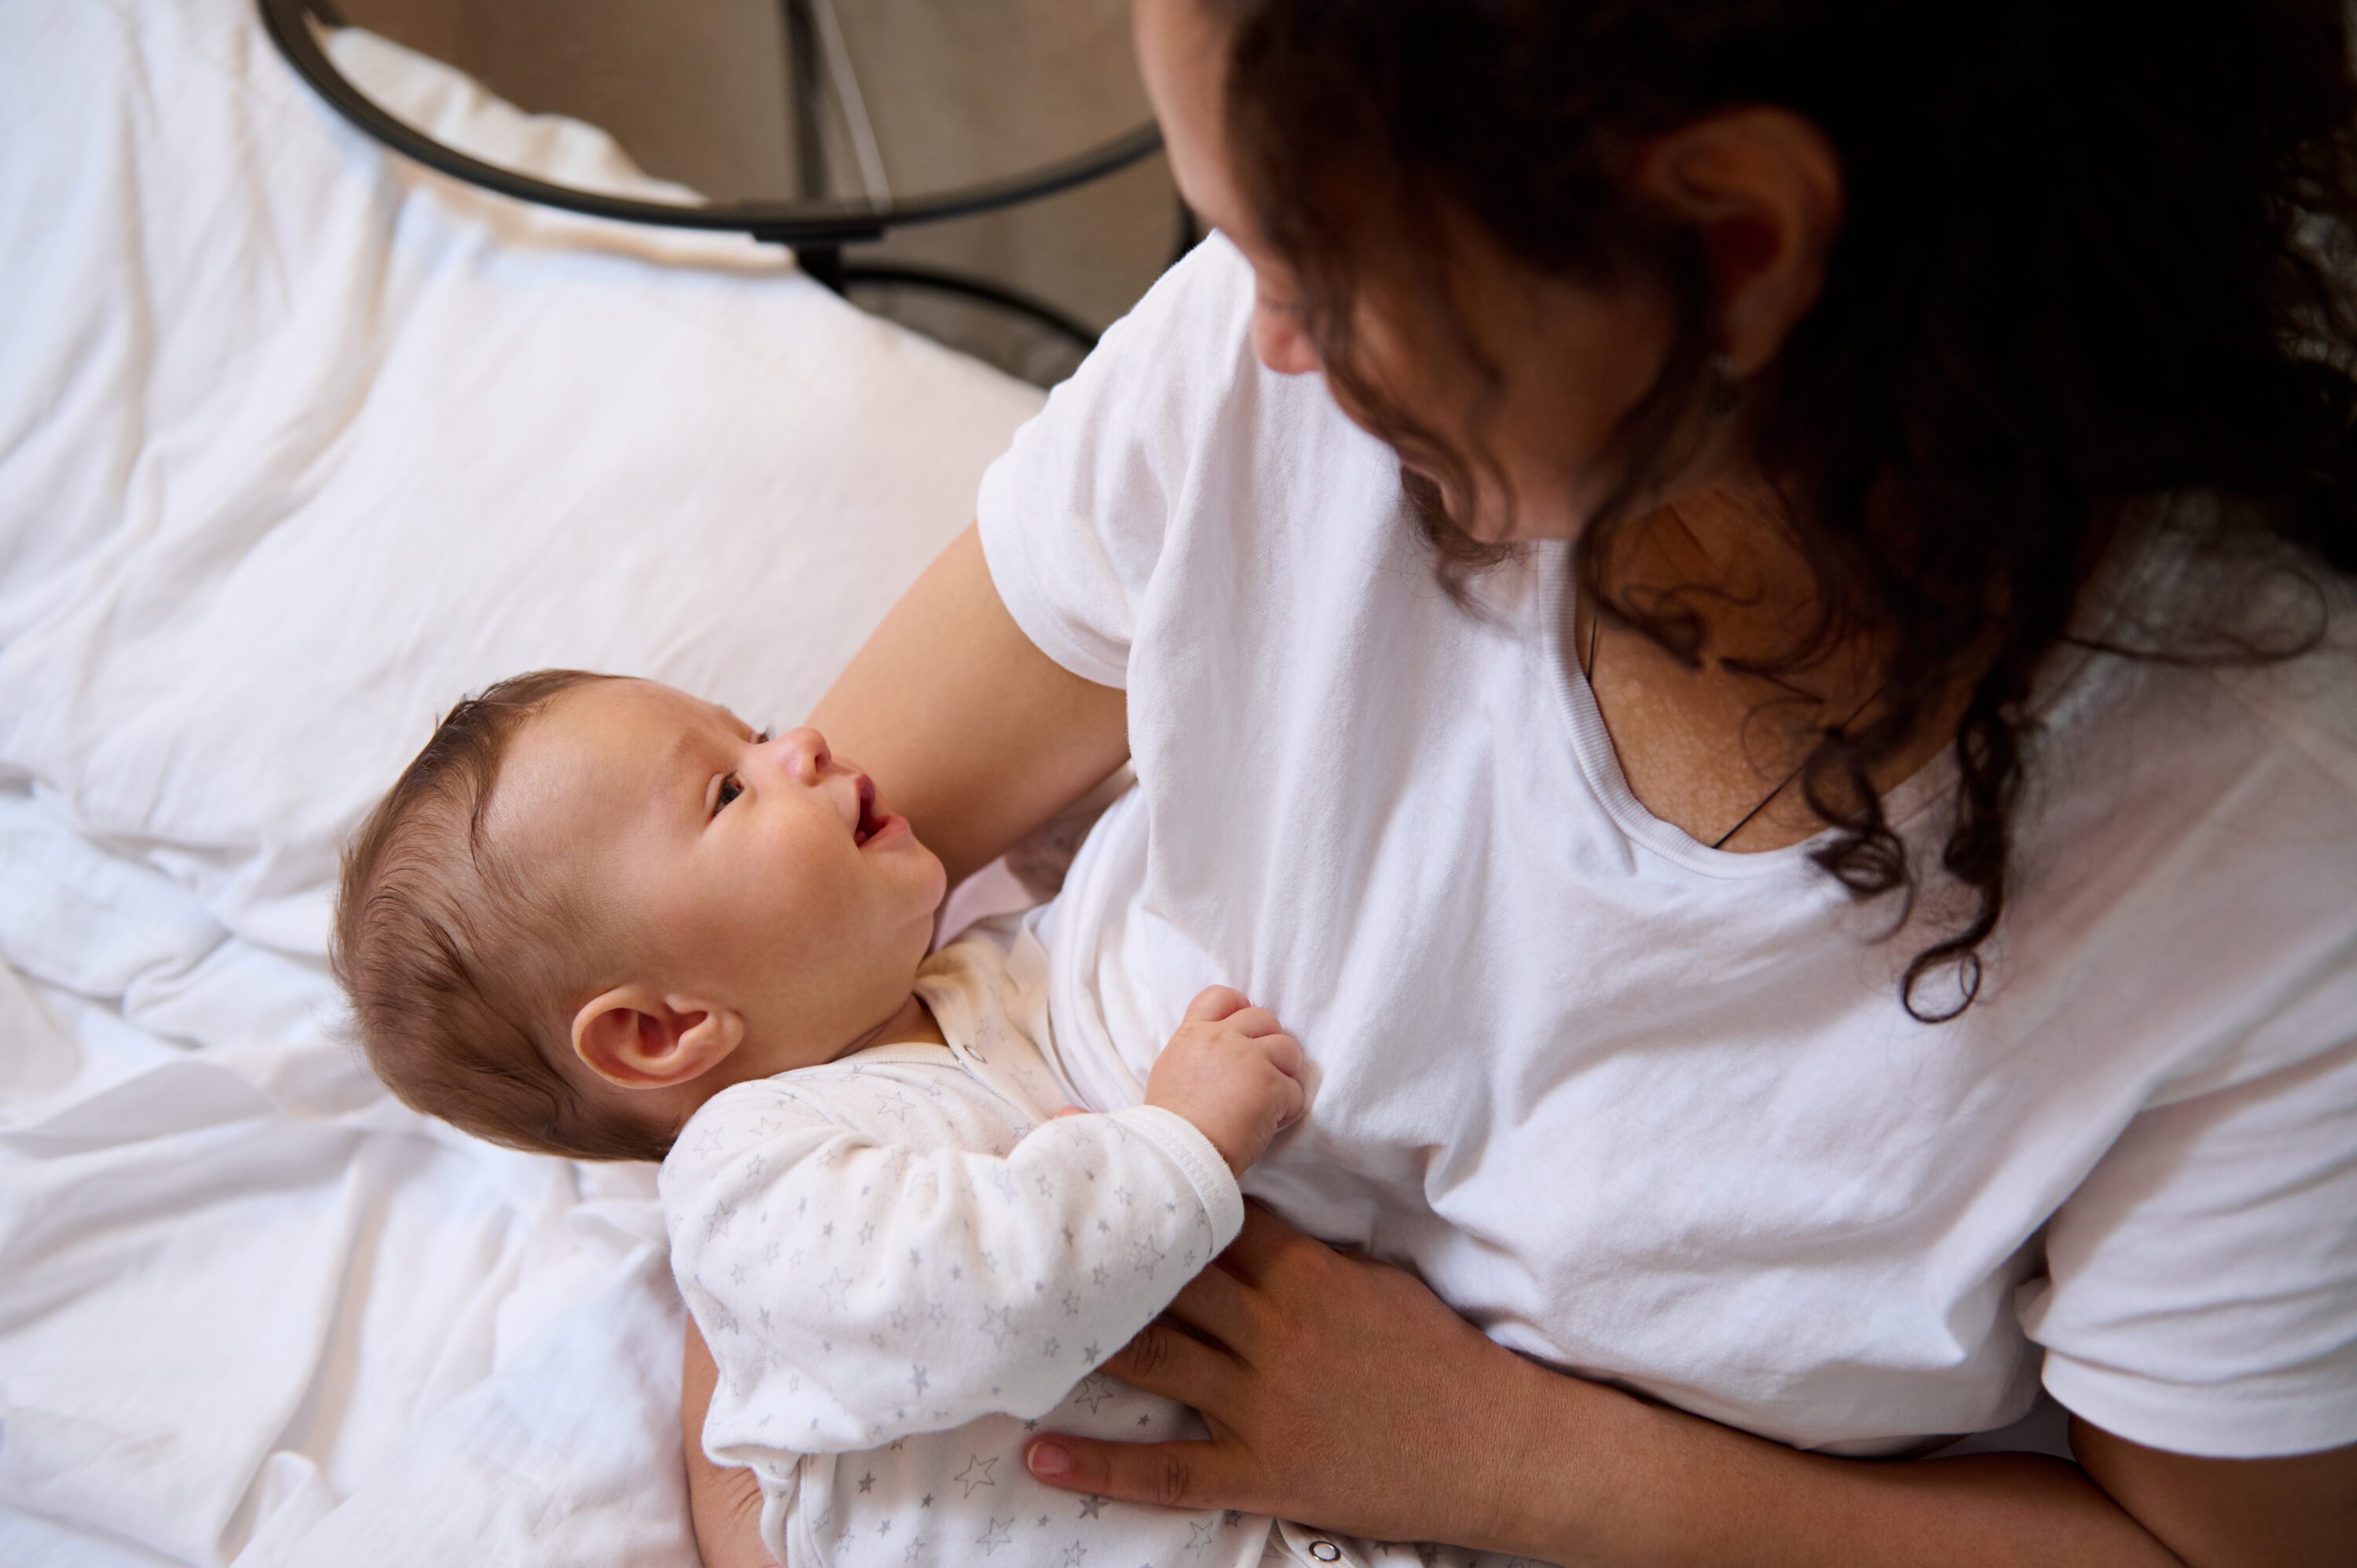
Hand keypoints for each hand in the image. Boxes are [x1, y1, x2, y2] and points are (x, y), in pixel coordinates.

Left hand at [1020, 1203, 1564, 1550]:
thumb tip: (1242, 1209)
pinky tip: (1039, 1454)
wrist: (1496, 1446)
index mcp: (1305, 1273)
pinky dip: (1101, 1467)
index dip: (1147, 1175)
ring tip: (1012, 1319)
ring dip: (1081, 1338)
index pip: (1211, 1210)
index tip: (1089, 1137)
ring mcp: (1264, 1403)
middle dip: (1095, 1241)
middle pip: (1165, 1274)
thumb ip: (1304, 1250)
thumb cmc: (1438, 1356)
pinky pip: (1169, 1471)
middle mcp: (1275, 1330)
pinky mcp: (1263, 1471)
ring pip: (1153, 1359)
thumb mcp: (1376, 1279)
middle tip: (1025, 1208)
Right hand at [1145, 987, 1306, 1174]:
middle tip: (1263, 1070)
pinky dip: (1288, 1108)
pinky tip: (1270, 1122)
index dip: (1239, 1005)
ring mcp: (1250, 1060)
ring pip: (1288, 1048)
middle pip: (1263, 1018)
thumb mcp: (1170, 1072)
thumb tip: (1212, 1058)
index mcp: (1194, 1034)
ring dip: (1285, 1071)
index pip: (1220, 996)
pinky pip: (1295, 1091)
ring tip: (1271, 1097)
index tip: (1247, 1027)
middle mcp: (1222, 1039)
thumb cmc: (1171, 1124)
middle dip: (1269, 1041)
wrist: (1180, 1152)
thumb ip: (1195, 1054)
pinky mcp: (1272, 1087)